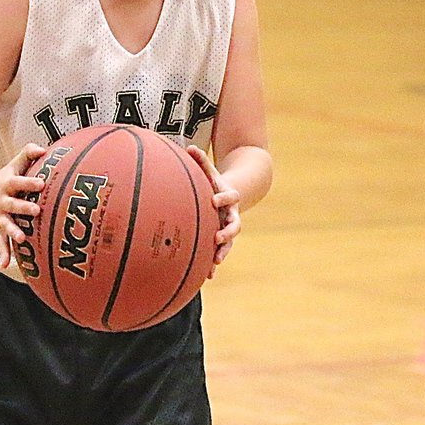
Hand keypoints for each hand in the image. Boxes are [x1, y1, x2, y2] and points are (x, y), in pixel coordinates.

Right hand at [0, 142, 46, 266]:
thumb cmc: (8, 176)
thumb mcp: (15, 163)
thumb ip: (28, 153)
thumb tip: (44, 149)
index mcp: (8, 184)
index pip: (19, 182)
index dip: (29, 183)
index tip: (41, 183)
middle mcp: (3, 201)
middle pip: (13, 205)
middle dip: (24, 208)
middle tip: (36, 211)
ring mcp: (0, 216)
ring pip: (6, 226)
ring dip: (13, 232)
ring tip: (22, 239)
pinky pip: (1, 242)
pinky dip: (4, 253)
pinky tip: (6, 264)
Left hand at [186, 145, 240, 277]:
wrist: (231, 197)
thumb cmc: (214, 184)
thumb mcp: (210, 172)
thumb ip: (201, 161)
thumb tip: (189, 148)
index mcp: (229, 197)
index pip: (230, 197)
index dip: (224, 198)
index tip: (214, 200)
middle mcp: (232, 215)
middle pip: (234, 224)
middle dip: (227, 231)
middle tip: (218, 236)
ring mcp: (228, 229)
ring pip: (228, 243)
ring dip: (222, 251)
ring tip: (216, 261)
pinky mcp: (222, 240)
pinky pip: (219, 253)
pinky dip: (213, 264)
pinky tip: (208, 277)